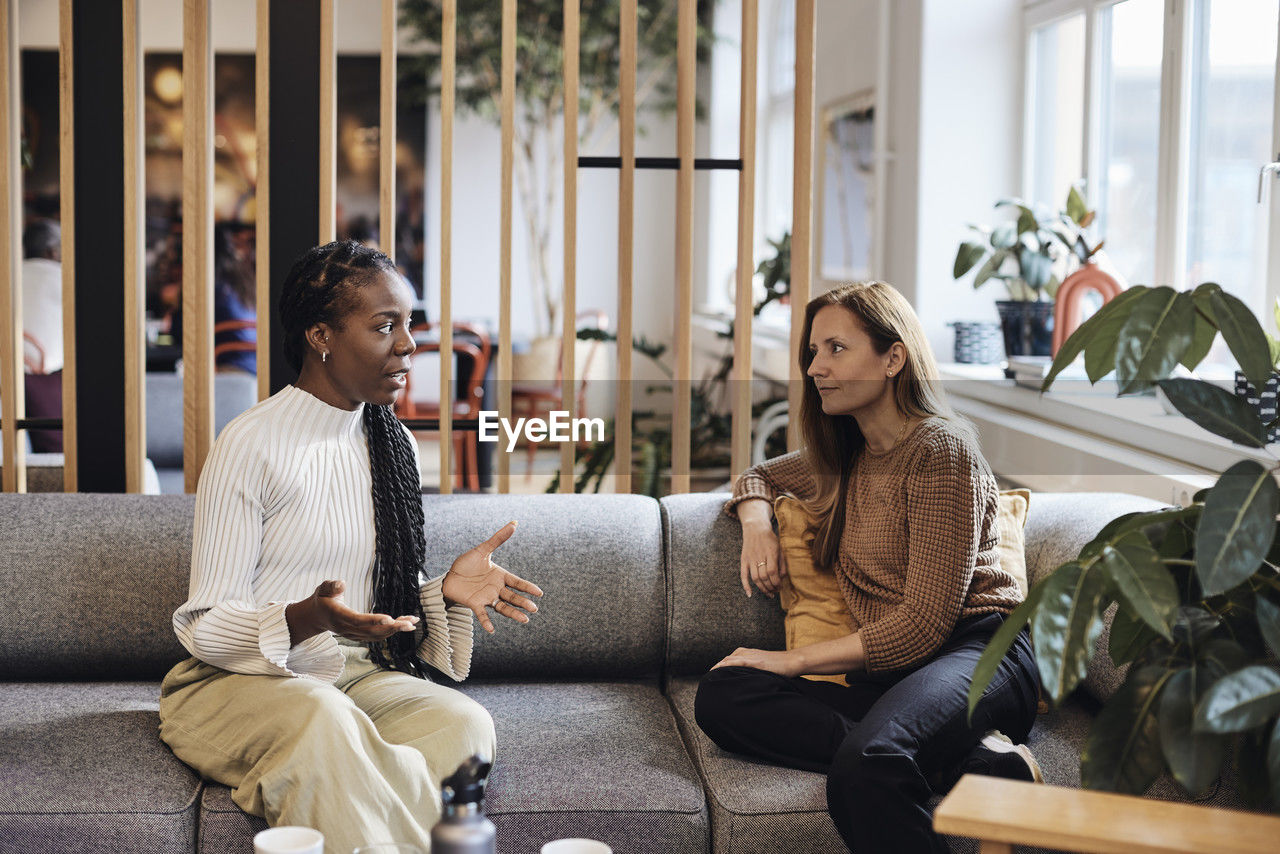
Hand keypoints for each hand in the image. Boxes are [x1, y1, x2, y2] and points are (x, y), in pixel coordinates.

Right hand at [285, 579, 419, 645]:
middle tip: (410, 623)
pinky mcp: (359, 635)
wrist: (317, 616)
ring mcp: (353, 634)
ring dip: (395, 630)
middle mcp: (347, 628)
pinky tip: (404, 625)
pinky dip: (391, 631)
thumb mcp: (323, 588)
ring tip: (412, 623)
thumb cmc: (323, 598)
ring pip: (377, 635)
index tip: (389, 618)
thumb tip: (342, 583)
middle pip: (371, 631)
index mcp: (339, 616)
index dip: (373, 620)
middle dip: (392, 627)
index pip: (357, 620)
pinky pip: (377, 636)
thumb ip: (331, 585)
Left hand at [442, 520, 543, 633]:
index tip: (539, 593)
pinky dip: (487, 622)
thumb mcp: (483, 549)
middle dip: (523, 602)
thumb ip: (498, 538)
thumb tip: (514, 523)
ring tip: (525, 620)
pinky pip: (482, 614)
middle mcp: (496, 589)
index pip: (517, 583)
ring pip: (503, 607)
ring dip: (513, 614)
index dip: (528, 588)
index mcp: (500, 576)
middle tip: (534, 608)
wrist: (450, 575)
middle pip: (513, 597)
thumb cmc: (467, 563)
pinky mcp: (475, 604)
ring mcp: (486, 597)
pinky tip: (492, 630)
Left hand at [711, 647, 801, 677]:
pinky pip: (738, 662)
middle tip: (708, 680)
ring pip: (729, 660)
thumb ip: (753, 671)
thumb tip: (746, 682)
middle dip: (716, 668)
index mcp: (748, 653)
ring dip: (719, 668)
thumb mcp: (763, 667)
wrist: (793, 661)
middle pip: (726, 659)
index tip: (712, 677)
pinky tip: (721, 671)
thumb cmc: (781, 666)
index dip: (720, 667)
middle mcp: (747, 653)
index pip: (729, 660)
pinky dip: (728, 666)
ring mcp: (751, 656)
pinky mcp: (756, 661)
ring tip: (710, 678)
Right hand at [741, 519, 786, 597]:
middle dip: (771, 587)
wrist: (755, 528)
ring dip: (762, 588)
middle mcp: (759, 557)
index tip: (780, 587)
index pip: (772, 572)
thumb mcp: (780, 549)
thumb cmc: (770, 539)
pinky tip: (750, 594)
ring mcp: (750, 559)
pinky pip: (743, 575)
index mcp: (770, 553)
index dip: (776, 582)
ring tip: (768, 593)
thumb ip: (782, 564)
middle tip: (775, 591)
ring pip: (755, 578)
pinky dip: (746, 586)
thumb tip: (782, 578)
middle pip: (764, 577)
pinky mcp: (744, 560)